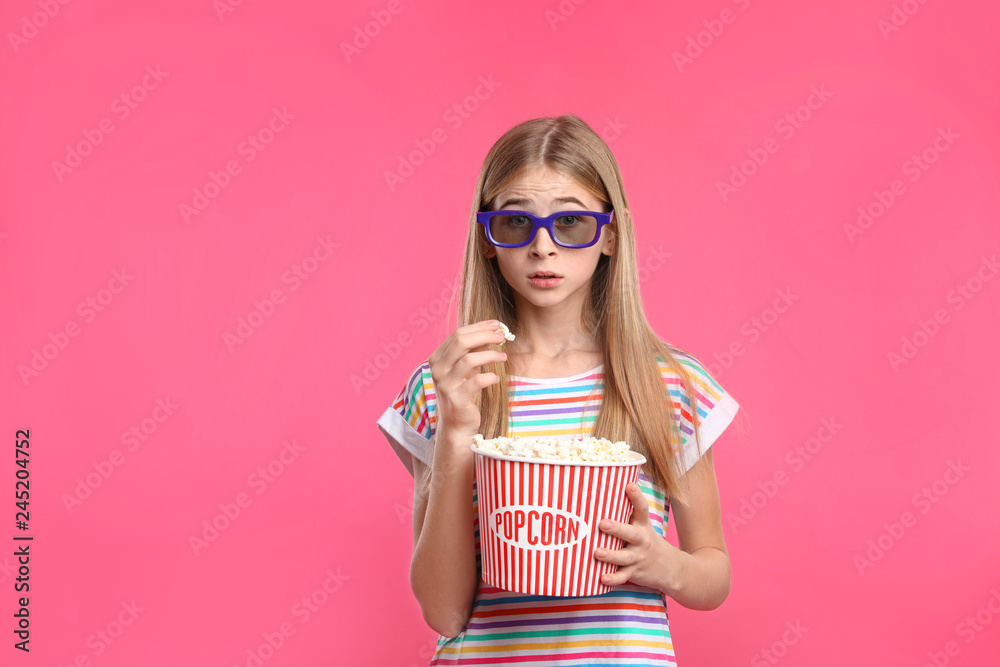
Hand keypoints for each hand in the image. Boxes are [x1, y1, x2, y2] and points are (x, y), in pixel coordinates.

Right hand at [427, 319, 507, 444]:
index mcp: (437, 358)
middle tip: (502, 337)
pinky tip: (496, 378)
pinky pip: (477, 381)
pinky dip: (490, 377)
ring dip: (490, 355)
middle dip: (484, 335)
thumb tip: (492, 331)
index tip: (497, 325)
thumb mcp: (466, 368)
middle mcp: (438, 369)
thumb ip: (474, 350)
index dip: (479, 327)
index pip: (458, 334)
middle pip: (461, 341)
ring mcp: (445, 384)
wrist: (457, 424)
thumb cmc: (463, 392)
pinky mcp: (457, 399)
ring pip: (469, 359)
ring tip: (503, 357)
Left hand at [593, 483, 682, 591]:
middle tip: (602, 523)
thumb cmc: (648, 542)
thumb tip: (611, 487)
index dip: (636, 496)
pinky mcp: (635, 573)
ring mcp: (638, 557)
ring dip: (611, 555)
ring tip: (597, 552)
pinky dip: (613, 578)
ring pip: (624, 557)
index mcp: (643, 526)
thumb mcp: (643, 526)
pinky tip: (602, 578)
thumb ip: (628, 512)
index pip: (642, 508)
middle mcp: (641, 540)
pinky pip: (623, 577)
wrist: (673, 569)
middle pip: (630, 533)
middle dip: (616, 528)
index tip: (629, 485)